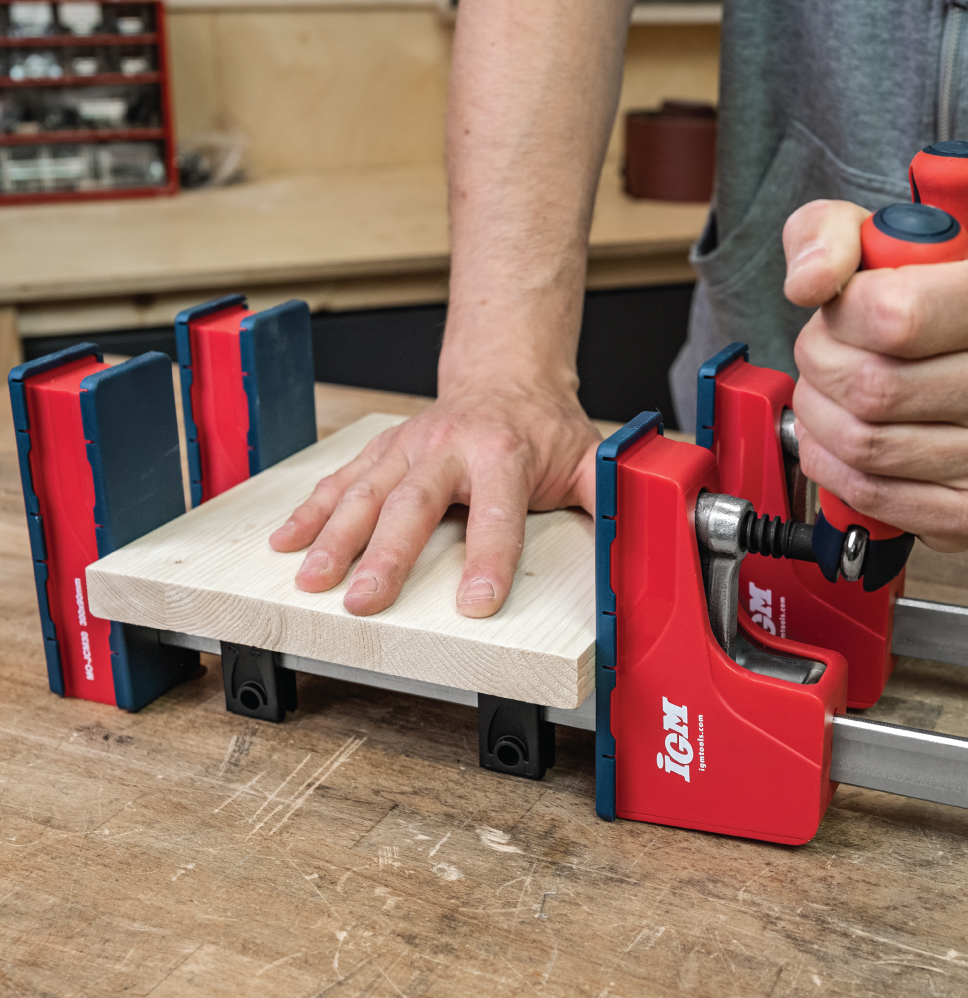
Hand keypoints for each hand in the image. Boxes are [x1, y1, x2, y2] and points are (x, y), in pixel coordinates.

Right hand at [269, 379, 599, 616]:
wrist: (504, 373)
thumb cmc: (543, 427)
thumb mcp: (587, 456)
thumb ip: (605, 495)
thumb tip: (632, 532)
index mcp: (504, 452)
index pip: (498, 511)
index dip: (489, 558)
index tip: (476, 603)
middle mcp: (449, 446)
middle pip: (415, 503)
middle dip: (386, 554)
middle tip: (364, 601)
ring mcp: (409, 446)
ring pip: (366, 491)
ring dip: (333, 536)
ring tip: (309, 578)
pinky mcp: (384, 449)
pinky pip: (341, 478)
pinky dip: (310, 509)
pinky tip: (285, 540)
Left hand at [783, 198, 967, 551]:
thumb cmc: (924, 299)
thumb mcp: (882, 242)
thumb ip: (830, 236)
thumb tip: (808, 282)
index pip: (894, 318)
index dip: (840, 317)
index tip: (842, 311)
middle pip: (868, 389)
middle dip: (819, 370)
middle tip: (828, 356)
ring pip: (862, 445)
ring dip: (820, 419)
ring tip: (833, 395)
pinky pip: (870, 494)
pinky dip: (832, 467)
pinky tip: (841, 438)